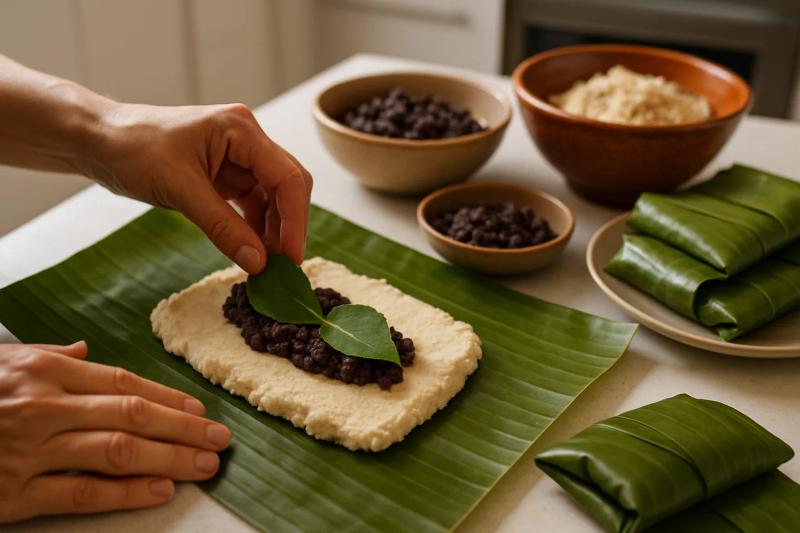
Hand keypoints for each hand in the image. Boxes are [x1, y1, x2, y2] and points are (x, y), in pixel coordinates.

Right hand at [0, 341, 230, 522]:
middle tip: (221, 440)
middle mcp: (47, 407)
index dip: (169, 399)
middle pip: (134, 415)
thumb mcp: (0, 363)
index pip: (124, 383)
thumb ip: (47, 358)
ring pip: (119, 451)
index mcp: (47, 374)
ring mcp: (33, 450)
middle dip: (184, 430)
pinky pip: (83, 493)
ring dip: (170, 458)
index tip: (201, 412)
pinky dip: (127, 493)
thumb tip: (84, 352)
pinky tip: (161, 490)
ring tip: (206, 465)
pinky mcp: (16, 493)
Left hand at [90, 102, 312, 271]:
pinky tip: (252, 251)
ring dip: (273, 231)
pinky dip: (254, 228)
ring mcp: (237, 157)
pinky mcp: (225, 174)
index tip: (291, 258)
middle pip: (287, 186)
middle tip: (283, 267)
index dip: (295, 220)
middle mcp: (246, 140)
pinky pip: (252, 204)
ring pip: (272, 198)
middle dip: (289, 226)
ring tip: (267, 265)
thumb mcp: (179, 190)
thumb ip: (223, 227)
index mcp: (241, 129)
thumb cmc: (132, 150)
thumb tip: (259, 263)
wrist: (98, 141)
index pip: (287, 177)